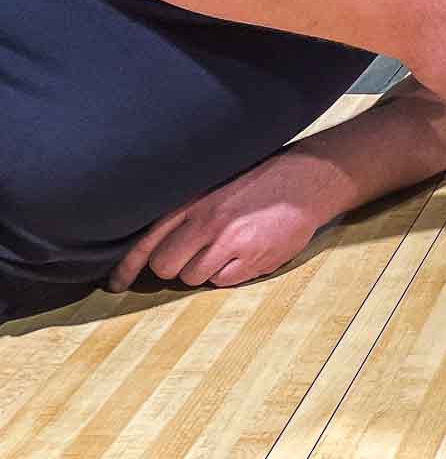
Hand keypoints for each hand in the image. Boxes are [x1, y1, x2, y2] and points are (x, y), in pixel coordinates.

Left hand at [108, 158, 322, 291]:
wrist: (310, 179)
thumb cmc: (262, 180)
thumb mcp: (218, 183)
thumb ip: (188, 209)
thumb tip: (155, 244)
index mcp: (196, 200)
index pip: (149, 239)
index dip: (127, 266)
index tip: (117, 283)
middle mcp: (210, 222)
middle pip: (166, 267)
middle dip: (175, 266)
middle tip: (193, 255)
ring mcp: (233, 242)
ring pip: (194, 278)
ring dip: (205, 270)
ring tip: (228, 248)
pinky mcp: (255, 259)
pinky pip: (224, 283)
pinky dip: (230, 274)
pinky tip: (245, 254)